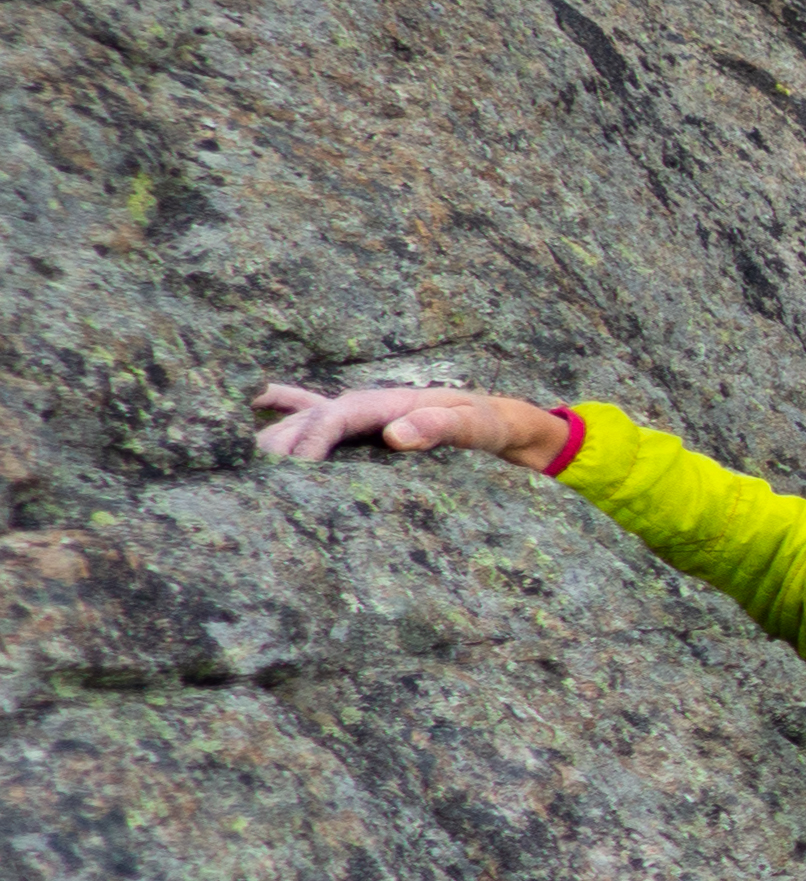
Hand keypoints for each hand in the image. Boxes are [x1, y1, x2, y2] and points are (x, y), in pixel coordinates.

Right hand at [249, 382, 566, 467]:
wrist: (494, 418)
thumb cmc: (485, 422)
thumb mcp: (475, 427)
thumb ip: (442, 428)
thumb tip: (397, 435)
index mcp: (385, 403)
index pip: (333, 419)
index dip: (310, 442)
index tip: (294, 474)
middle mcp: (364, 403)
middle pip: (306, 420)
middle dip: (277, 445)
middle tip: (246, 477)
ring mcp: (357, 410)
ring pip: (301, 419)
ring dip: (271, 436)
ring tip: (236, 463)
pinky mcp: (357, 421)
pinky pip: (313, 409)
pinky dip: (283, 406)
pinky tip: (254, 403)